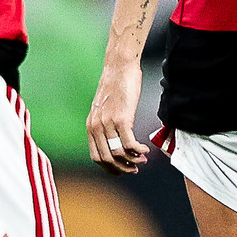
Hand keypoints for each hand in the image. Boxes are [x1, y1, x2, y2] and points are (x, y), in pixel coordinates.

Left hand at [87, 59, 147, 175]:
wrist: (119, 67)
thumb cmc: (116, 85)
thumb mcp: (105, 107)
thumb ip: (106, 122)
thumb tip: (115, 137)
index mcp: (91, 126)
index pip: (96, 156)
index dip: (110, 168)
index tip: (122, 169)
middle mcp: (96, 127)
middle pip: (107, 159)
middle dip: (122, 168)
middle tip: (135, 168)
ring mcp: (108, 123)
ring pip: (118, 154)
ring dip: (132, 160)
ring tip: (143, 158)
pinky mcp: (121, 119)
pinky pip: (129, 143)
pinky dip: (138, 151)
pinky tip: (145, 149)